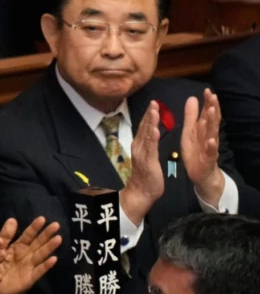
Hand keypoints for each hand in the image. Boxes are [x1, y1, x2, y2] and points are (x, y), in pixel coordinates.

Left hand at [0, 217, 61, 293]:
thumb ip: (5, 236)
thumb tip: (12, 219)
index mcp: (17, 248)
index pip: (27, 236)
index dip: (34, 227)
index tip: (42, 218)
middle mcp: (26, 255)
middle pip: (37, 243)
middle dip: (46, 234)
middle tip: (56, 225)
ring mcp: (29, 267)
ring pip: (40, 255)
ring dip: (49, 247)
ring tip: (58, 238)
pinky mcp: (29, 279)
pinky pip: (38, 271)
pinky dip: (46, 265)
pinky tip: (54, 259)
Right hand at [121, 101, 164, 225]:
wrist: (142, 191)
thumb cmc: (147, 174)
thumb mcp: (147, 155)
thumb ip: (148, 143)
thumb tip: (150, 132)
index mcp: (140, 145)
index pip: (144, 127)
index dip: (149, 115)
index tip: (153, 103)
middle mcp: (139, 146)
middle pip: (144, 127)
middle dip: (149, 114)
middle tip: (153, 102)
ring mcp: (142, 153)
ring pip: (146, 135)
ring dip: (150, 122)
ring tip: (154, 111)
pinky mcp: (148, 161)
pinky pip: (150, 147)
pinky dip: (152, 137)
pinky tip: (155, 129)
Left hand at [182, 89, 225, 206]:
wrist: (200, 173)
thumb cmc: (196, 150)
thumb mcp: (190, 131)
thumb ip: (191, 116)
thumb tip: (192, 97)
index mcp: (203, 128)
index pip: (207, 113)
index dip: (208, 102)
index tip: (207, 90)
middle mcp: (208, 135)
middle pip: (212, 120)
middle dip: (212, 108)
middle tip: (212, 96)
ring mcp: (210, 147)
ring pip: (212, 133)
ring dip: (213, 122)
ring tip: (212, 110)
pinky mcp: (208, 158)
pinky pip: (210, 152)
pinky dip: (211, 146)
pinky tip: (212, 140)